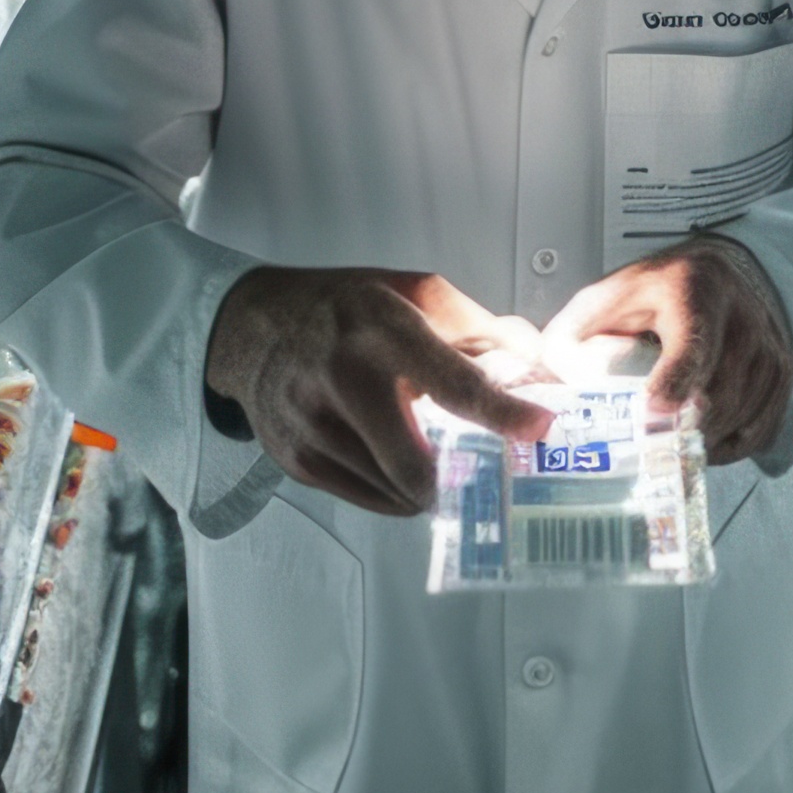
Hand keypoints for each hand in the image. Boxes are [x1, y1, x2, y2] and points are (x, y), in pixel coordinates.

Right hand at [204, 268, 554, 517]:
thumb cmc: (342, 309)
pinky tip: (392, 456)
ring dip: (426, 483)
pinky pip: (369, 499)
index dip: (504, 412)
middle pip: (418, 466)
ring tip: (428, 452)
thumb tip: (538, 366)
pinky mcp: (297, 461)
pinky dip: (394, 489)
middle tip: (481, 466)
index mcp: (381, 330)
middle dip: (458, 477)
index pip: (454, 382)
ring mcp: (313, 426)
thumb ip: (480, 329)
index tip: (540, 429)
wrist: (252, 328)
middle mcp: (342, 378)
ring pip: (397, 492)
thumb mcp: (413, 293)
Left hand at [552, 235, 792, 465]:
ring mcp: (769, 347)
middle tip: (650, 452)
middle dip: (683, 429)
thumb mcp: (607, 298)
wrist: (724, 273)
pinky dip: (731, 447)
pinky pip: (761, 428)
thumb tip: (548, 386)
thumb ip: (574, 337)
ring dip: (704, 442)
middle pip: (719, 394)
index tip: (655, 410)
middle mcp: (741, 319)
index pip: (693, 343)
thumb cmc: (657, 293)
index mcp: (692, 292)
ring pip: (741, 417)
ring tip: (672, 449)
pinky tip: (703, 445)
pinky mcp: (783, 373)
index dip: (675, 380)